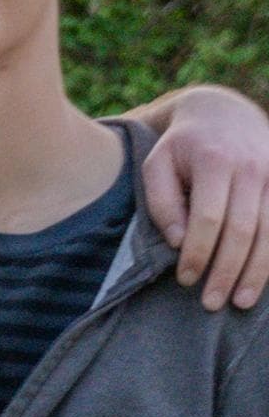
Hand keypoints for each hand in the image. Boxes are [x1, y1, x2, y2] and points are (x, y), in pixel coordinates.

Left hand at [142, 90, 268, 311]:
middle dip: (227, 271)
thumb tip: (178, 241)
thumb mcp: (158, 165)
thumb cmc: (183, 147)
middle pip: (243, 230)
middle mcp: (253, 168)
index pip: (208, 218)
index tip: (185, 279)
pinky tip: (263, 279)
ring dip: (257, 272)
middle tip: (211, 302)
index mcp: (216, 161)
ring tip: (241, 302)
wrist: (224, 113)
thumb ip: (161, 202)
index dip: (198, 253)